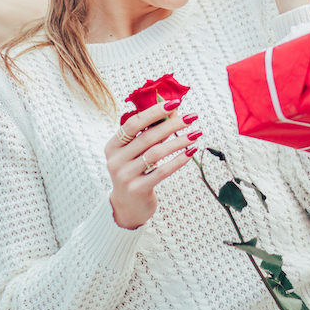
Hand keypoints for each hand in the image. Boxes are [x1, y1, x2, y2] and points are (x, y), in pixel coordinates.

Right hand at [104, 100, 198, 228]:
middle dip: (172, 124)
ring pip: (156, 153)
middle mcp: (115, 160)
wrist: (127, 206)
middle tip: (192, 117)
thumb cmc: (135, 172)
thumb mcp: (138, 151)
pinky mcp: (138, 189)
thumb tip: (173, 109)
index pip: (133, 123)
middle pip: (147, 137)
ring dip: (179, 141)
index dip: (154, 112)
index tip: (175, 103)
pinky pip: (162, 171)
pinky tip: (191, 152)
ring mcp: (125, 176)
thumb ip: (151, 131)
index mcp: (113, 146)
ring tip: (196, 134)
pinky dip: (178, 160)